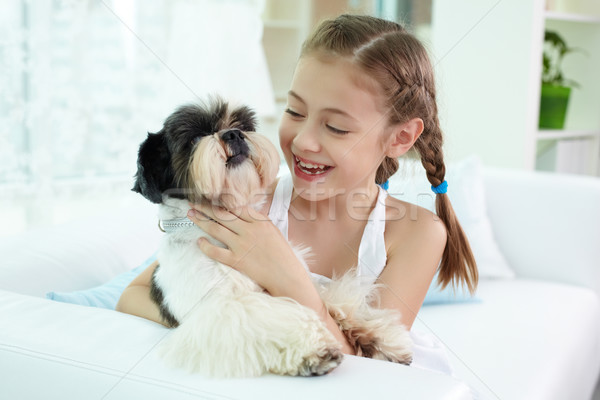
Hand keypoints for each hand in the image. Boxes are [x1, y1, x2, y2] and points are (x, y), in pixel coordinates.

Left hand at [187, 200, 309, 295]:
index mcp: (259, 221)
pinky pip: (216, 252)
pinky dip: (205, 246)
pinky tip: (199, 241)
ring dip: (201, 221)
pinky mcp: (236, 260)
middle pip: (222, 215)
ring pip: (216, 229)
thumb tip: (241, 213)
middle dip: (205, 208)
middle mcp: (248, 230)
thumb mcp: (273, 230)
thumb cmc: (282, 254)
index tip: (211, 198)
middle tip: (193, 203)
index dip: (221, 201)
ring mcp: (241, 245)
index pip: (236, 206)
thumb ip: (257, 221)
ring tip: (191, 215)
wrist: (286, 275)